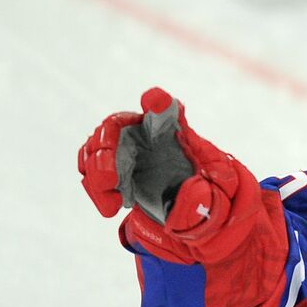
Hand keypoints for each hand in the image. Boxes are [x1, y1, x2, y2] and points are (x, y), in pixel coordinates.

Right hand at [78, 88, 263, 262]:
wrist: (190, 207)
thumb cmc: (207, 193)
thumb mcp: (216, 196)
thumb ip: (205, 195)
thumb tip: (192, 190)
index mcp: (175, 132)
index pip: (167, 109)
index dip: (158, 102)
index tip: (154, 99)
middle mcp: (145, 134)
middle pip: (115, 124)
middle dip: (105, 148)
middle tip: (110, 179)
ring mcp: (125, 149)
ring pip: (96, 148)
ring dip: (96, 174)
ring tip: (113, 201)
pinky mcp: (112, 169)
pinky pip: (89, 170)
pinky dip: (96, 190)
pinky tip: (113, 206)